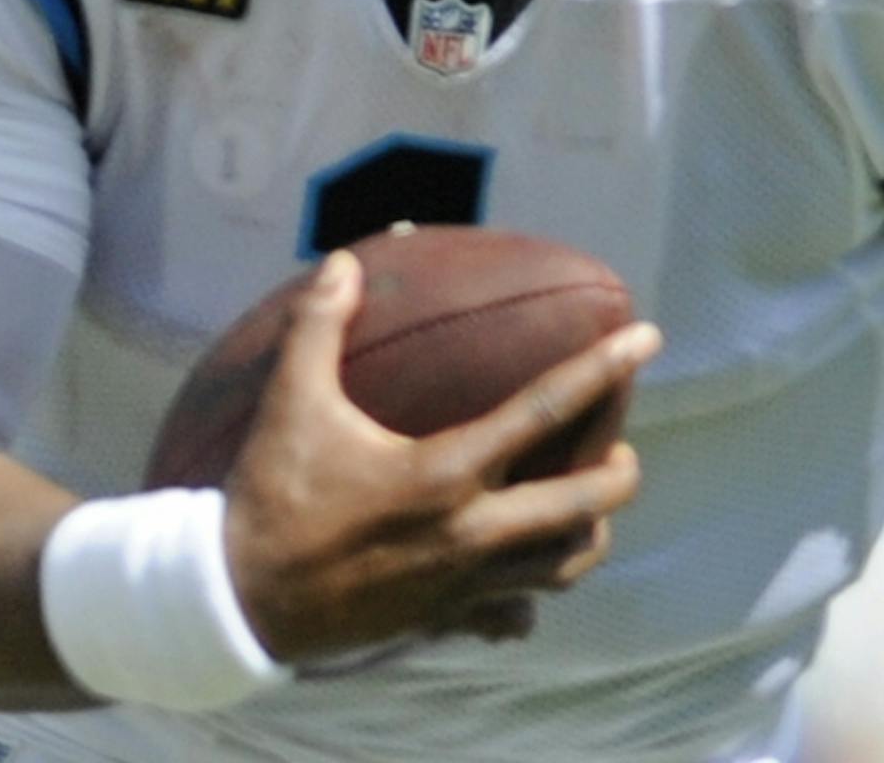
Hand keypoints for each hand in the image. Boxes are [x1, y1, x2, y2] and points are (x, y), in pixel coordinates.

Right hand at [222, 250, 660, 661]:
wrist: (237, 603)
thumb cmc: (270, 498)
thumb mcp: (291, 402)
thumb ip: (319, 326)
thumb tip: (345, 262)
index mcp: (444, 473)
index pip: (545, 411)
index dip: (603, 369)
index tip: (646, 338)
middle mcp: (470, 534)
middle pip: (582, 505)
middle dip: (618, 470)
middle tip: (618, 442)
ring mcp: (462, 585)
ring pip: (561, 567)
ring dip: (586, 531)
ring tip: (584, 502)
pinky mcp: (443, 620)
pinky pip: (511, 615)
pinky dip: (528, 595)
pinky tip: (522, 578)